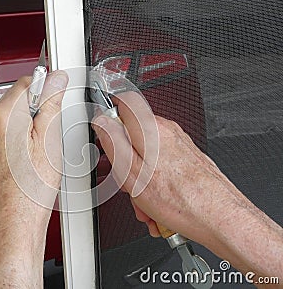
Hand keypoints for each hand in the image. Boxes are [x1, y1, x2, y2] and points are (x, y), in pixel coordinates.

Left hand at [0, 71, 66, 287]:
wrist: (15, 222)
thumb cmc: (30, 190)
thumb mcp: (50, 141)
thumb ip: (51, 105)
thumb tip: (56, 82)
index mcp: (4, 118)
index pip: (26, 82)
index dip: (47, 84)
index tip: (58, 88)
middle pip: (18, 100)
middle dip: (38, 107)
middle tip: (53, 126)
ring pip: (12, 119)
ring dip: (30, 124)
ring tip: (43, 147)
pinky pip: (5, 136)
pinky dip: (20, 139)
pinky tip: (32, 158)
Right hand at [92, 91, 282, 286]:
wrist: (220, 217)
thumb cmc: (181, 199)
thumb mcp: (132, 172)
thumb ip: (113, 142)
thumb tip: (102, 123)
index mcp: (151, 128)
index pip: (123, 105)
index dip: (109, 123)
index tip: (106, 142)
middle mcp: (168, 131)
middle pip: (133, 138)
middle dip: (125, 164)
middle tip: (127, 185)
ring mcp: (180, 145)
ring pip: (147, 157)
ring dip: (140, 181)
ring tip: (145, 204)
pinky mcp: (188, 160)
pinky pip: (162, 168)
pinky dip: (156, 186)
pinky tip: (158, 206)